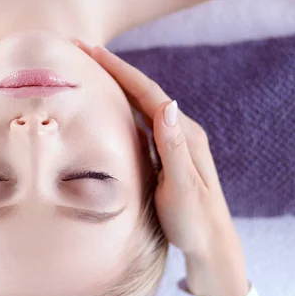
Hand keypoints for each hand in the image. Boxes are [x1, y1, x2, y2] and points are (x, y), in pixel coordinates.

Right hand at [75, 40, 248, 295]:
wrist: (210, 245)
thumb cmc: (194, 221)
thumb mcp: (182, 187)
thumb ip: (174, 147)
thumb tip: (168, 104)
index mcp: (184, 134)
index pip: (149, 93)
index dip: (120, 70)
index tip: (93, 50)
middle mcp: (180, 131)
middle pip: (143, 92)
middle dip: (114, 69)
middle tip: (84, 50)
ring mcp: (172, 142)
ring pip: (140, 104)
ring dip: (117, 84)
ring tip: (91, 70)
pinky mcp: (165, 154)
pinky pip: (140, 121)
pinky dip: (122, 106)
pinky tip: (108, 106)